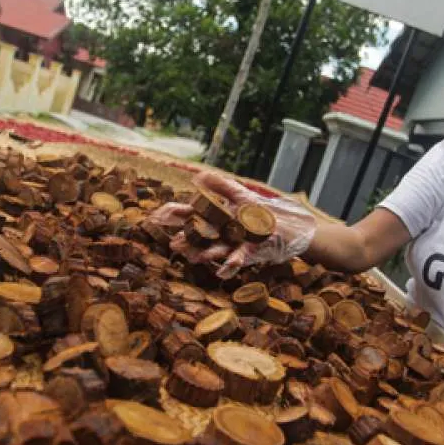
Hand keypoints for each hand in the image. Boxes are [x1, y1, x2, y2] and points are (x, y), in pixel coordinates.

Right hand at [146, 171, 316, 278]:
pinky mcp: (248, 252)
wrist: (287, 226)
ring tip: (195, 258)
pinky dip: (232, 264)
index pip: (189, 215)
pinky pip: (238, 259)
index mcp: (214, 217)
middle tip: (174, 244)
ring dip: (205, 254)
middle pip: (199, 236)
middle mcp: (219, 233)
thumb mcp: (240, 194)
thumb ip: (219, 185)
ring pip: (215, 250)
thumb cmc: (260, 210)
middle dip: (187, 240)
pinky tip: (225, 269)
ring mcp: (232, 244)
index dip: (173, 215)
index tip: (156, 216)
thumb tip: (197, 175)